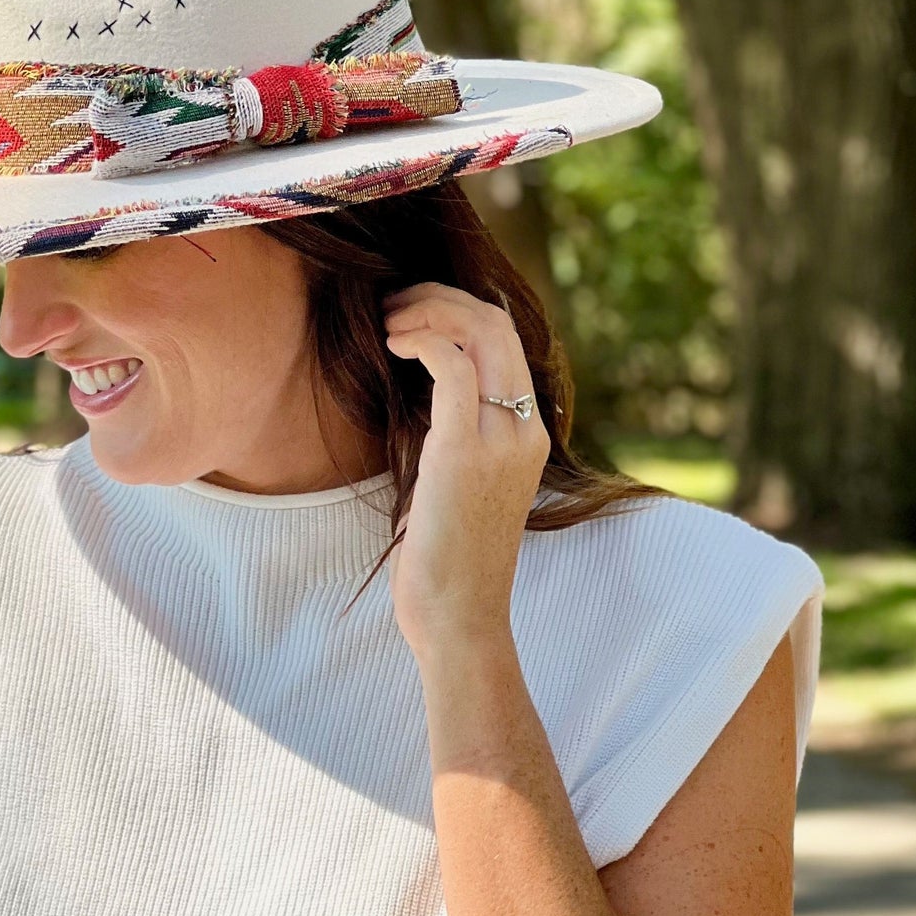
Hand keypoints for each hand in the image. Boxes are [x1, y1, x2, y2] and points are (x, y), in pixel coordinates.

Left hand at [382, 281, 550, 661]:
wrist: (459, 618)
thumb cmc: (447, 560)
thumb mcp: (454, 481)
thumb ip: (449, 432)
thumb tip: (420, 388)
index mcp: (529, 433)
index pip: (506, 339)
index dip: (458, 308)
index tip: (411, 311)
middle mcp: (525, 429)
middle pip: (497, 322)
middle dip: (440, 297)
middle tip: (392, 304)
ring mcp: (500, 438)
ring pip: (480, 331)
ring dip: (427, 310)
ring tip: (387, 321)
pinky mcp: (464, 451)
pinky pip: (452, 365)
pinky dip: (422, 338)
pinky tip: (391, 344)